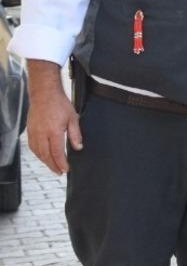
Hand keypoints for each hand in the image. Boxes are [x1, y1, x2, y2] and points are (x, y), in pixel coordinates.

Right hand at [26, 60, 81, 174]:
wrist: (44, 94)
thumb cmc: (59, 104)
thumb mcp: (73, 118)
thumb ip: (75, 134)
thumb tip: (78, 147)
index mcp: (54, 131)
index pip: (57, 153)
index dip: (61, 163)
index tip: (65, 169)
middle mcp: (42, 134)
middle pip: (46, 155)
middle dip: (53, 166)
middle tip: (59, 172)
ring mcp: (34, 133)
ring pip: (38, 152)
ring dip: (45, 161)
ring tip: (53, 166)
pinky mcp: (29, 130)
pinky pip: (32, 146)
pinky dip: (38, 154)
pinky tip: (43, 156)